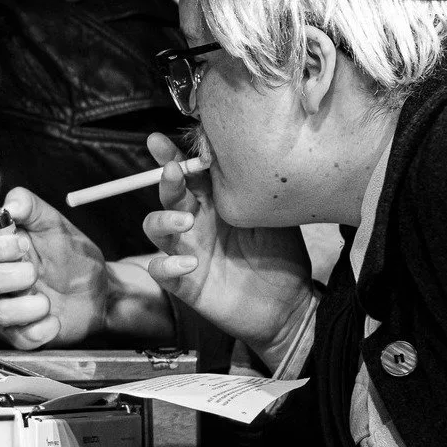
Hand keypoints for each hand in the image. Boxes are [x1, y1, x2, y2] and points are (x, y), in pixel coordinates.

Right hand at [0, 186, 108, 348]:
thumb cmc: (73, 256)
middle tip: (36, 272)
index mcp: (1, 252)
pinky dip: (39, 330)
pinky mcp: (22, 333)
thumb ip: (30, 205)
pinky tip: (54, 320)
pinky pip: (18, 338)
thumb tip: (8, 204)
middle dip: (12, 276)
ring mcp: (9, 307)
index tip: (22, 245)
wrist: (101, 289)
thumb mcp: (56, 223)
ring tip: (48, 300)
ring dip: (27, 305)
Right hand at [142, 133, 313, 367]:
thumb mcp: (274, 217)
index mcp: (215, 205)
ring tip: (186, 221)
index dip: (171, 158)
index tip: (158, 141)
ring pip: (155, 229)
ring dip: (163, 219)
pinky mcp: (186, 284)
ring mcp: (188, 252)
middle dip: (166, 181)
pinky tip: (190, 264)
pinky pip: (161, 271)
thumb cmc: (282, 257)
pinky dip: (167, 265)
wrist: (291, 305)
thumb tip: (255, 154)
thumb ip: (257, 190)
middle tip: (173, 173)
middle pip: (169, 196)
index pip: (189, 175)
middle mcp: (197, 224)